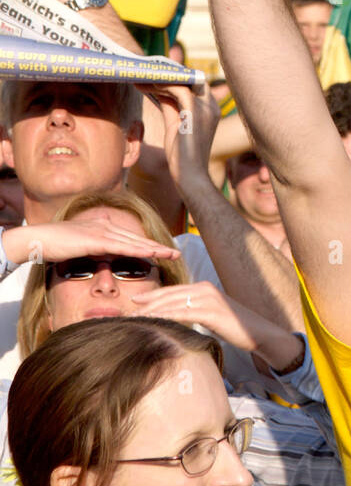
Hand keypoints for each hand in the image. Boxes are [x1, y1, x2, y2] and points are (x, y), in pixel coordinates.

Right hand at [1, 214, 179, 267]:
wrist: (38, 239)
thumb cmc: (56, 245)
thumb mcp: (81, 247)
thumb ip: (95, 250)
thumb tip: (106, 259)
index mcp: (103, 227)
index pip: (130, 238)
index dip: (148, 245)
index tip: (163, 251)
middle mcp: (106, 226)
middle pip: (137, 238)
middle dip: (157, 247)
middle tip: (176, 254)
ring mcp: (102, 231)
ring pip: (134, 242)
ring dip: (154, 249)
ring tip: (170, 255)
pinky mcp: (96, 239)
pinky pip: (121, 246)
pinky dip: (138, 250)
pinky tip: (150, 254)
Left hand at [130, 280, 298, 365]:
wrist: (259, 333)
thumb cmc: (236, 328)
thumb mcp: (212, 317)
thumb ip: (195, 313)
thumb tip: (177, 320)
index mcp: (203, 288)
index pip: (172, 291)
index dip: (152, 296)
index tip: (134, 301)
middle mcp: (204, 289)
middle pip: (169, 294)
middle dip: (146, 302)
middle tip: (126, 310)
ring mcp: (208, 298)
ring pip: (172, 303)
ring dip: (152, 311)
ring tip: (134, 318)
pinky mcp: (211, 311)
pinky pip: (183, 314)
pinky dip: (166, 317)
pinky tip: (154, 322)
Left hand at [152, 83, 220, 192]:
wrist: (191, 178)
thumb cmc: (182, 158)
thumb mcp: (176, 127)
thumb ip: (171, 107)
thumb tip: (159, 91)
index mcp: (210, 110)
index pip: (193, 84)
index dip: (174, 77)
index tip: (155, 75)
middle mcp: (212, 105)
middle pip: (190, 78)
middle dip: (168, 73)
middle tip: (147, 71)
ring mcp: (206, 107)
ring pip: (183, 80)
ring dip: (160, 77)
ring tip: (141, 76)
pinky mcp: (195, 111)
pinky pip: (177, 88)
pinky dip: (160, 85)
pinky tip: (145, 86)